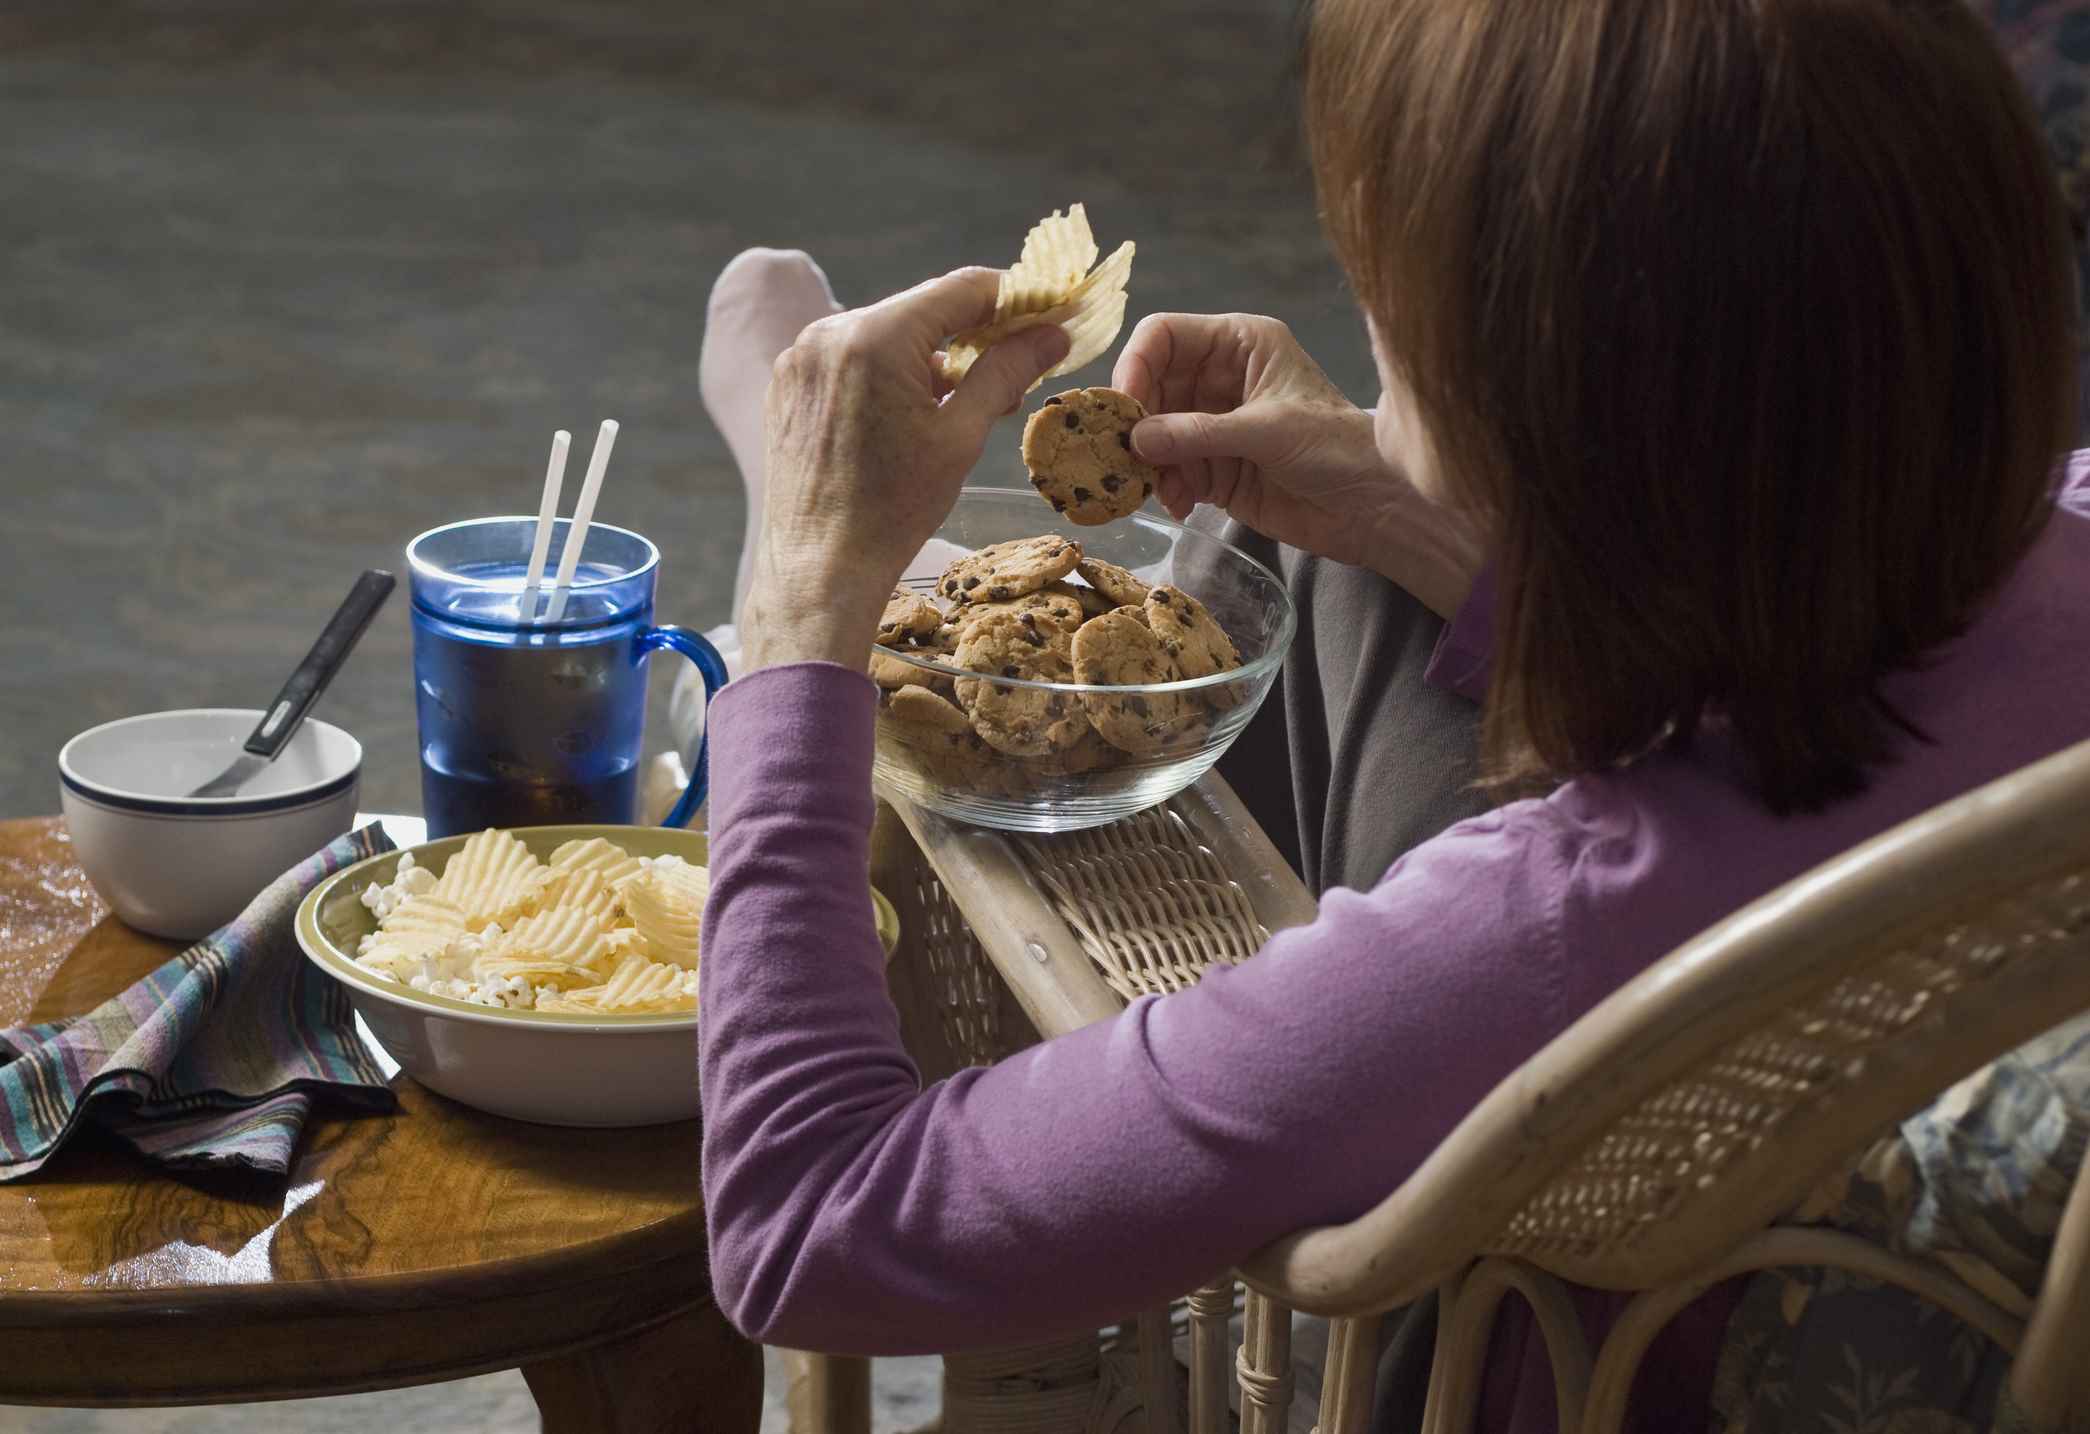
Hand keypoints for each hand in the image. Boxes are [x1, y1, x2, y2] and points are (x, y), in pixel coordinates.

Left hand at [744, 269, 1070, 671]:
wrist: (819, 568)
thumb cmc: (893, 510)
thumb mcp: (960, 438)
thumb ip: (1005, 373)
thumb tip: (1053, 334)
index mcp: (875, 338)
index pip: (961, 288)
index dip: (1013, 297)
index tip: (1048, 314)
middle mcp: (829, 331)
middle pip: (922, 308)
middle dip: (974, 331)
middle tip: (1017, 366)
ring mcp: (801, 356)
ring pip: (886, 333)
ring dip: (930, 355)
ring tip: (965, 402)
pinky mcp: (789, 382)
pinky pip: (851, 358)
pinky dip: (888, 372)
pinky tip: (912, 413)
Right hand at [1112, 313, 1483, 619]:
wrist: (1372, 509)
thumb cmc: (1338, 449)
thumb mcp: (1268, 430)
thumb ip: (1199, 433)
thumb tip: (1137, 438)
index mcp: (1239, 345)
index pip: (1165, 336)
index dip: (1136, 364)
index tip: (1123, 405)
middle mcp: (1221, 378)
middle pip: (1150, 386)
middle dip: (1137, 422)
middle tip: (1126, 455)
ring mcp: (1214, 425)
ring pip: (1154, 433)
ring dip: (1150, 462)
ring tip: (1159, 489)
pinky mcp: (1214, 469)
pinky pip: (1170, 472)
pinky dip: (1167, 488)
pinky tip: (1181, 505)